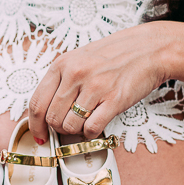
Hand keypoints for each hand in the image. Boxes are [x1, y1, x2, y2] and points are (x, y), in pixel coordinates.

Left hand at [27, 23, 171, 142]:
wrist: (148, 49)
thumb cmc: (113, 55)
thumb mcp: (78, 59)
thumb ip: (60, 81)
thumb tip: (44, 110)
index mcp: (62, 64)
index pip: (36, 102)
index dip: (35, 125)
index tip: (39, 135)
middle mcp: (75, 74)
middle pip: (52, 118)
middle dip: (58, 128)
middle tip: (69, 125)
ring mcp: (95, 87)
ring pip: (69, 126)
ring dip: (75, 131)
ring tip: (85, 121)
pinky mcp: (114, 100)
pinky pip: (91, 129)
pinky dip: (91, 133)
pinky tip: (97, 123)